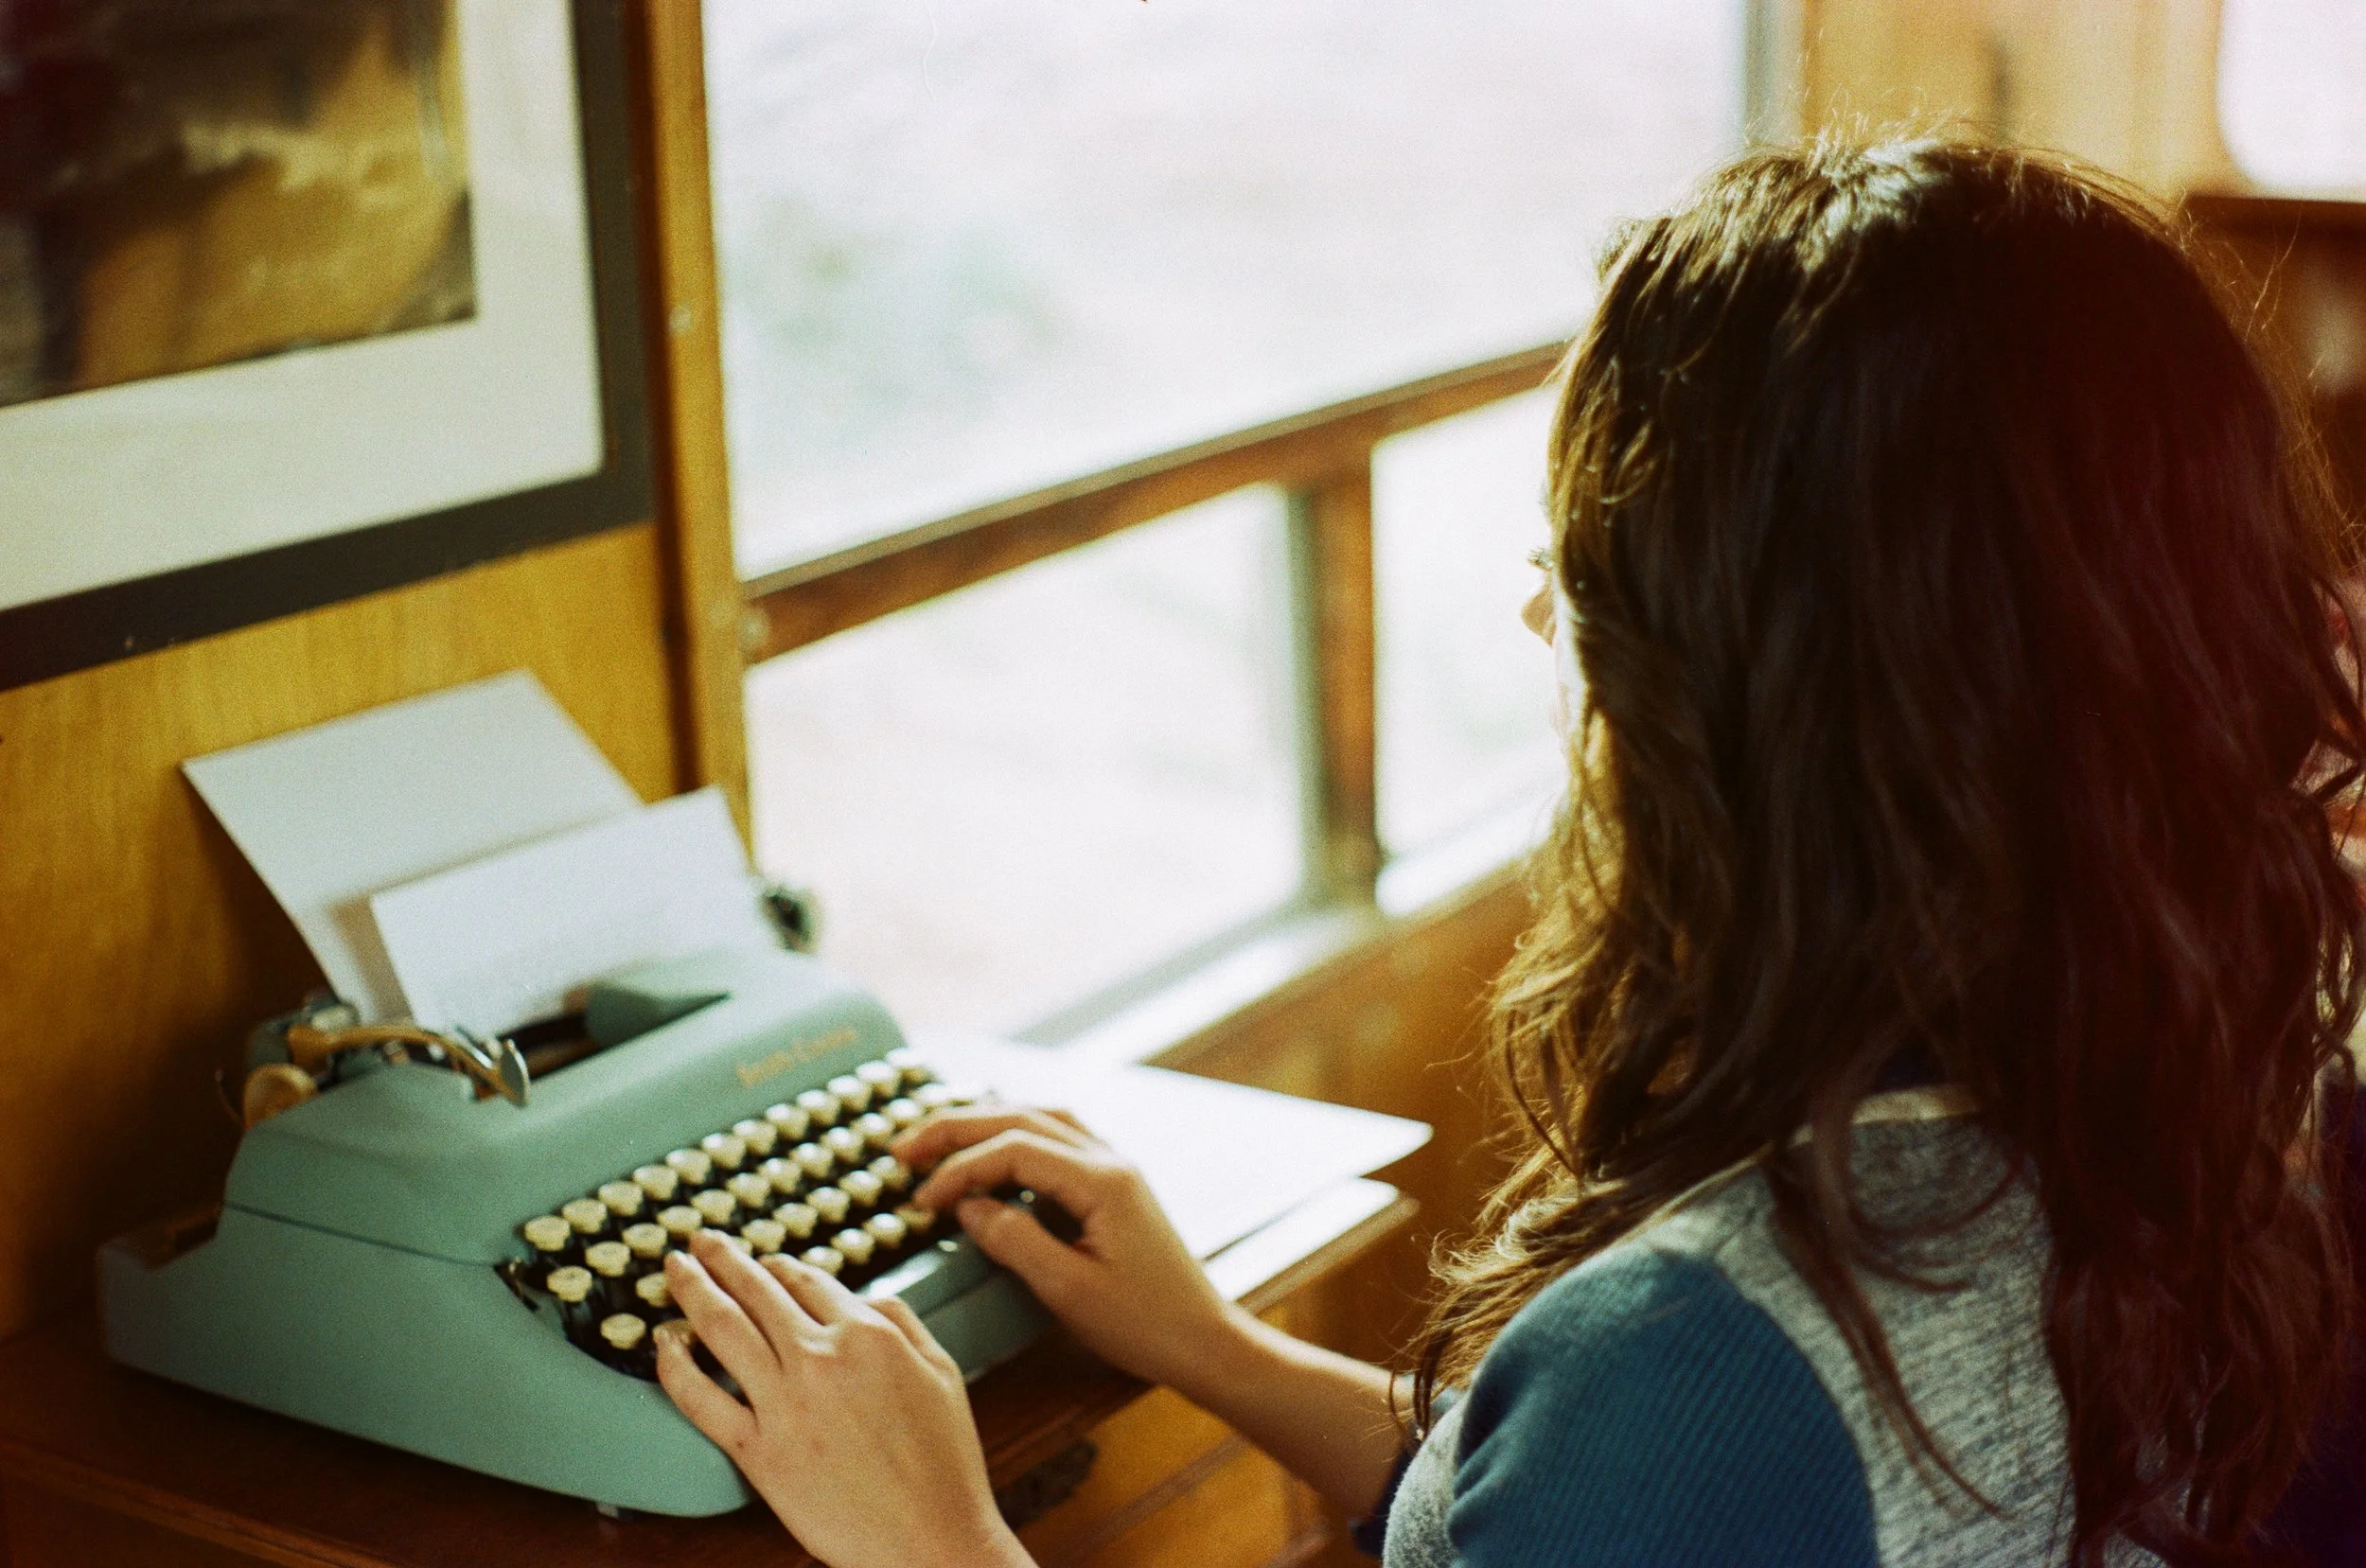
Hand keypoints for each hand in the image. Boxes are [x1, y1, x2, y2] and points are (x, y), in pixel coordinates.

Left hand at [655, 1232, 1030, 1567]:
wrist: (931, 1539)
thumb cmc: (944, 1464)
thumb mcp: (942, 1372)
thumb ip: (904, 1322)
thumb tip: (866, 1296)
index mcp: (869, 1334)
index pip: (808, 1280)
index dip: (778, 1267)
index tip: (762, 1262)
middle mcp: (822, 1357)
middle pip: (757, 1291)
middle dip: (722, 1259)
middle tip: (699, 1241)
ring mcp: (786, 1404)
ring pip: (724, 1328)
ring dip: (693, 1289)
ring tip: (674, 1269)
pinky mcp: (760, 1453)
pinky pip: (703, 1400)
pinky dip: (676, 1367)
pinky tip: (664, 1345)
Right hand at [895, 1105, 1250, 1397]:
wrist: (1204, 1342)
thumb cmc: (1143, 1325)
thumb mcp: (1068, 1290)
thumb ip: (1014, 1240)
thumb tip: (967, 1206)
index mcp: (1102, 1179)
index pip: (1013, 1148)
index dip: (960, 1168)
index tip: (921, 1200)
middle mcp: (1110, 1160)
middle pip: (1024, 1118)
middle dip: (959, 1127)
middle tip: (904, 1148)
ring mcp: (1116, 1169)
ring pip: (1042, 1120)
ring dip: (988, 1124)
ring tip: (939, 1140)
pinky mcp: (1115, 1187)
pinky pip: (1059, 1141)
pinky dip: (1016, 1138)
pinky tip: (992, 1157)